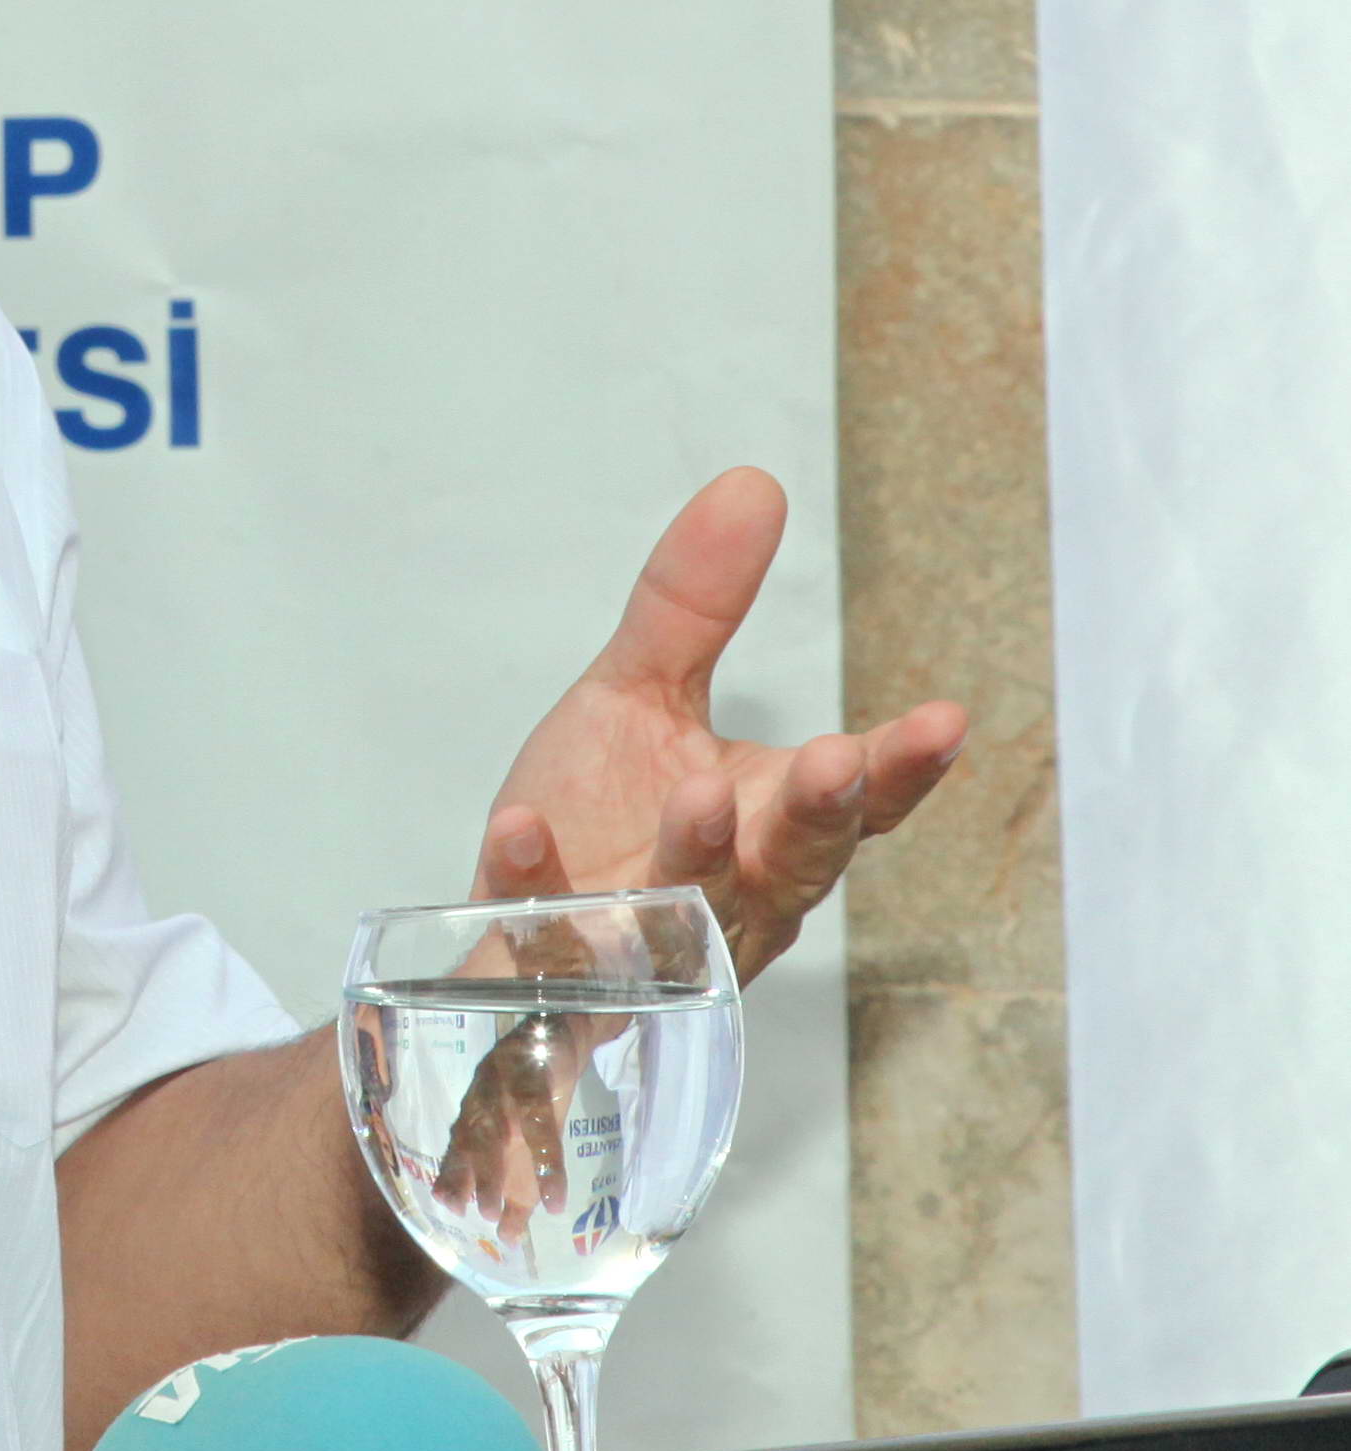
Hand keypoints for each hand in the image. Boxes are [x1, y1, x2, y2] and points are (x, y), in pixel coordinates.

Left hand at [431, 1007, 581, 1244]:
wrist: (557, 1033)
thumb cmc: (524, 1081)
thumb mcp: (497, 1109)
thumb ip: (475, 1150)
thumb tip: (452, 1198)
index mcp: (475, 1107)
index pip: (459, 1145)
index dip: (452, 1175)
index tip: (451, 1209)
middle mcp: (484, 1099)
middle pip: (475, 1143)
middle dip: (474, 1181)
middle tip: (482, 1217)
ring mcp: (507, 1090)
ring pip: (498, 1137)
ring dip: (496, 1175)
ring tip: (500, 1215)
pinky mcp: (537, 1085)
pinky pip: (541, 1130)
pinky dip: (547, 1166)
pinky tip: (554, 1198)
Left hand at [471, 468, 964, 981]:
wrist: (506, 929)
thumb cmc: (600, 818)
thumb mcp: (640, 694)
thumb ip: (694, 605)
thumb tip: (753, 483)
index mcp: (767, 824)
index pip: (855, 802)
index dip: (901, 768)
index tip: (945, 720)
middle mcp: (731, 893)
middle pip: (798, 863)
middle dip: (819, 815)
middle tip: (837, 761)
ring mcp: (650, 942)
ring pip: (694, 908)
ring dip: (700, 853)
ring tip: (701, 793)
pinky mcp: (562, 967)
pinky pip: (554, 932)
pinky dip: (538, 882)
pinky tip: (519, 830)